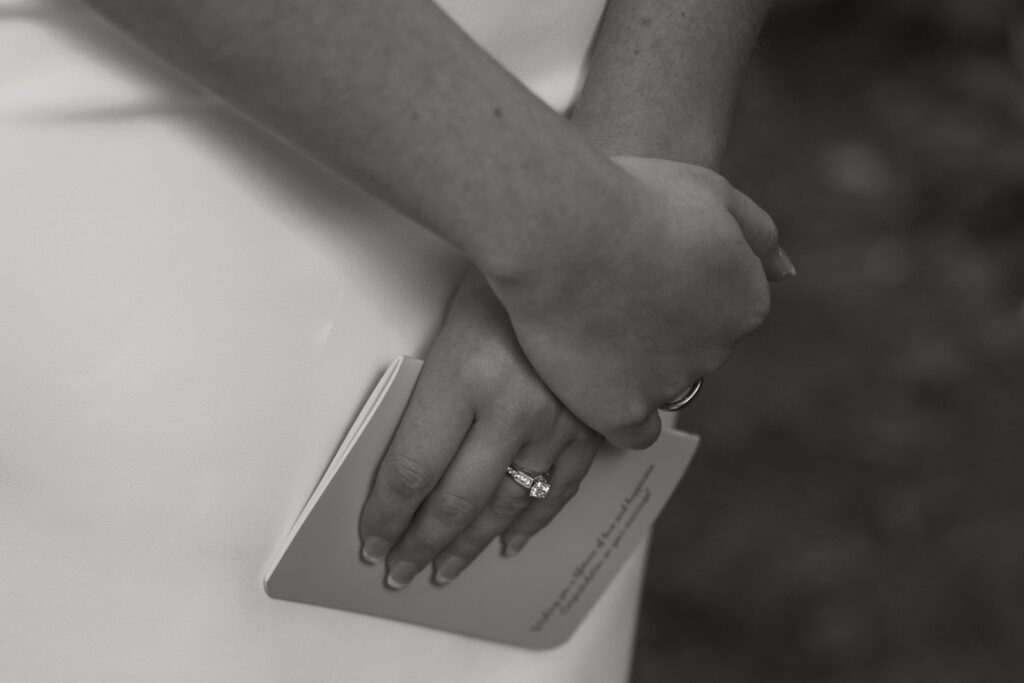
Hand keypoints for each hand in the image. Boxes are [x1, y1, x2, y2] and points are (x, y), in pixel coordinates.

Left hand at [358, 269, 603, 587]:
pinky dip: (532, 524)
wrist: (586, 245)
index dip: (386, 516)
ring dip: (470, 546)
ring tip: (442, 571)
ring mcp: (559, 423)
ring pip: (507, 506)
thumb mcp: (450, 325)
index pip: (411, 471)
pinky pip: (559, 491)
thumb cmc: (503, 278)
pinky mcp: (593, 427)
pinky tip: (511, 544)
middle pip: (455, 501)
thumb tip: (408, 466)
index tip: (371, 540)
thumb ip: (432, 397)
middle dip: (420, 544)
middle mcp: (513, 409)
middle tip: (398, 573)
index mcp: (466, 378)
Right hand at [489, 155, 790, 449]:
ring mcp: (670, 385)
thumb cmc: (632, 199)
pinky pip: (631, 430)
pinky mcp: (623, 411)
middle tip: (604, 293)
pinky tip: (593, 382)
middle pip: (688, 353)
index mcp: (747, 302)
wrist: (564, 230)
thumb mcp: (710, 192)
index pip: (720, 315)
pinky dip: (615, 411)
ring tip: (584, 324)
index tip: (639, 273)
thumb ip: (757, 234)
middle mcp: (719, 351)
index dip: (675, 293)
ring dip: (630, 366)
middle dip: (654, 330)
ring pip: (656, 387)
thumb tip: (787, 272)